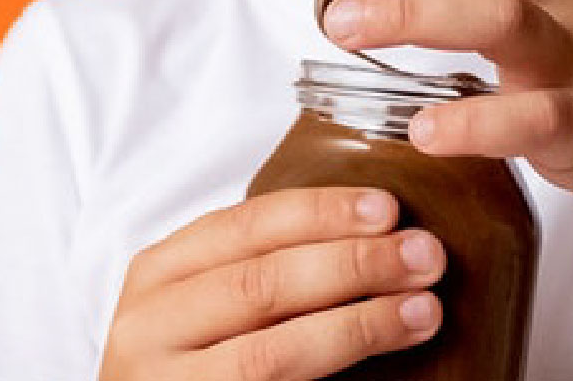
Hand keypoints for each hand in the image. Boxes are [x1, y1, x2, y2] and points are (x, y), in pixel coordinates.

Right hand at [98, 187, 444, 379]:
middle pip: (264, 283)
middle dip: (355, 264)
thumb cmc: (201, 352)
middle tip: (424, 254)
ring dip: (360, 325)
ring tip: (423, 310)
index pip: (250, 224)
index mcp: (159, 272)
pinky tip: (383, 355)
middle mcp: (148, 327)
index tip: (390, 207)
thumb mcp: (213, 293)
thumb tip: (383, 225)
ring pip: (272, 352)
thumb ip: (271, 260)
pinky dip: (337, 372)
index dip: (323, 212)